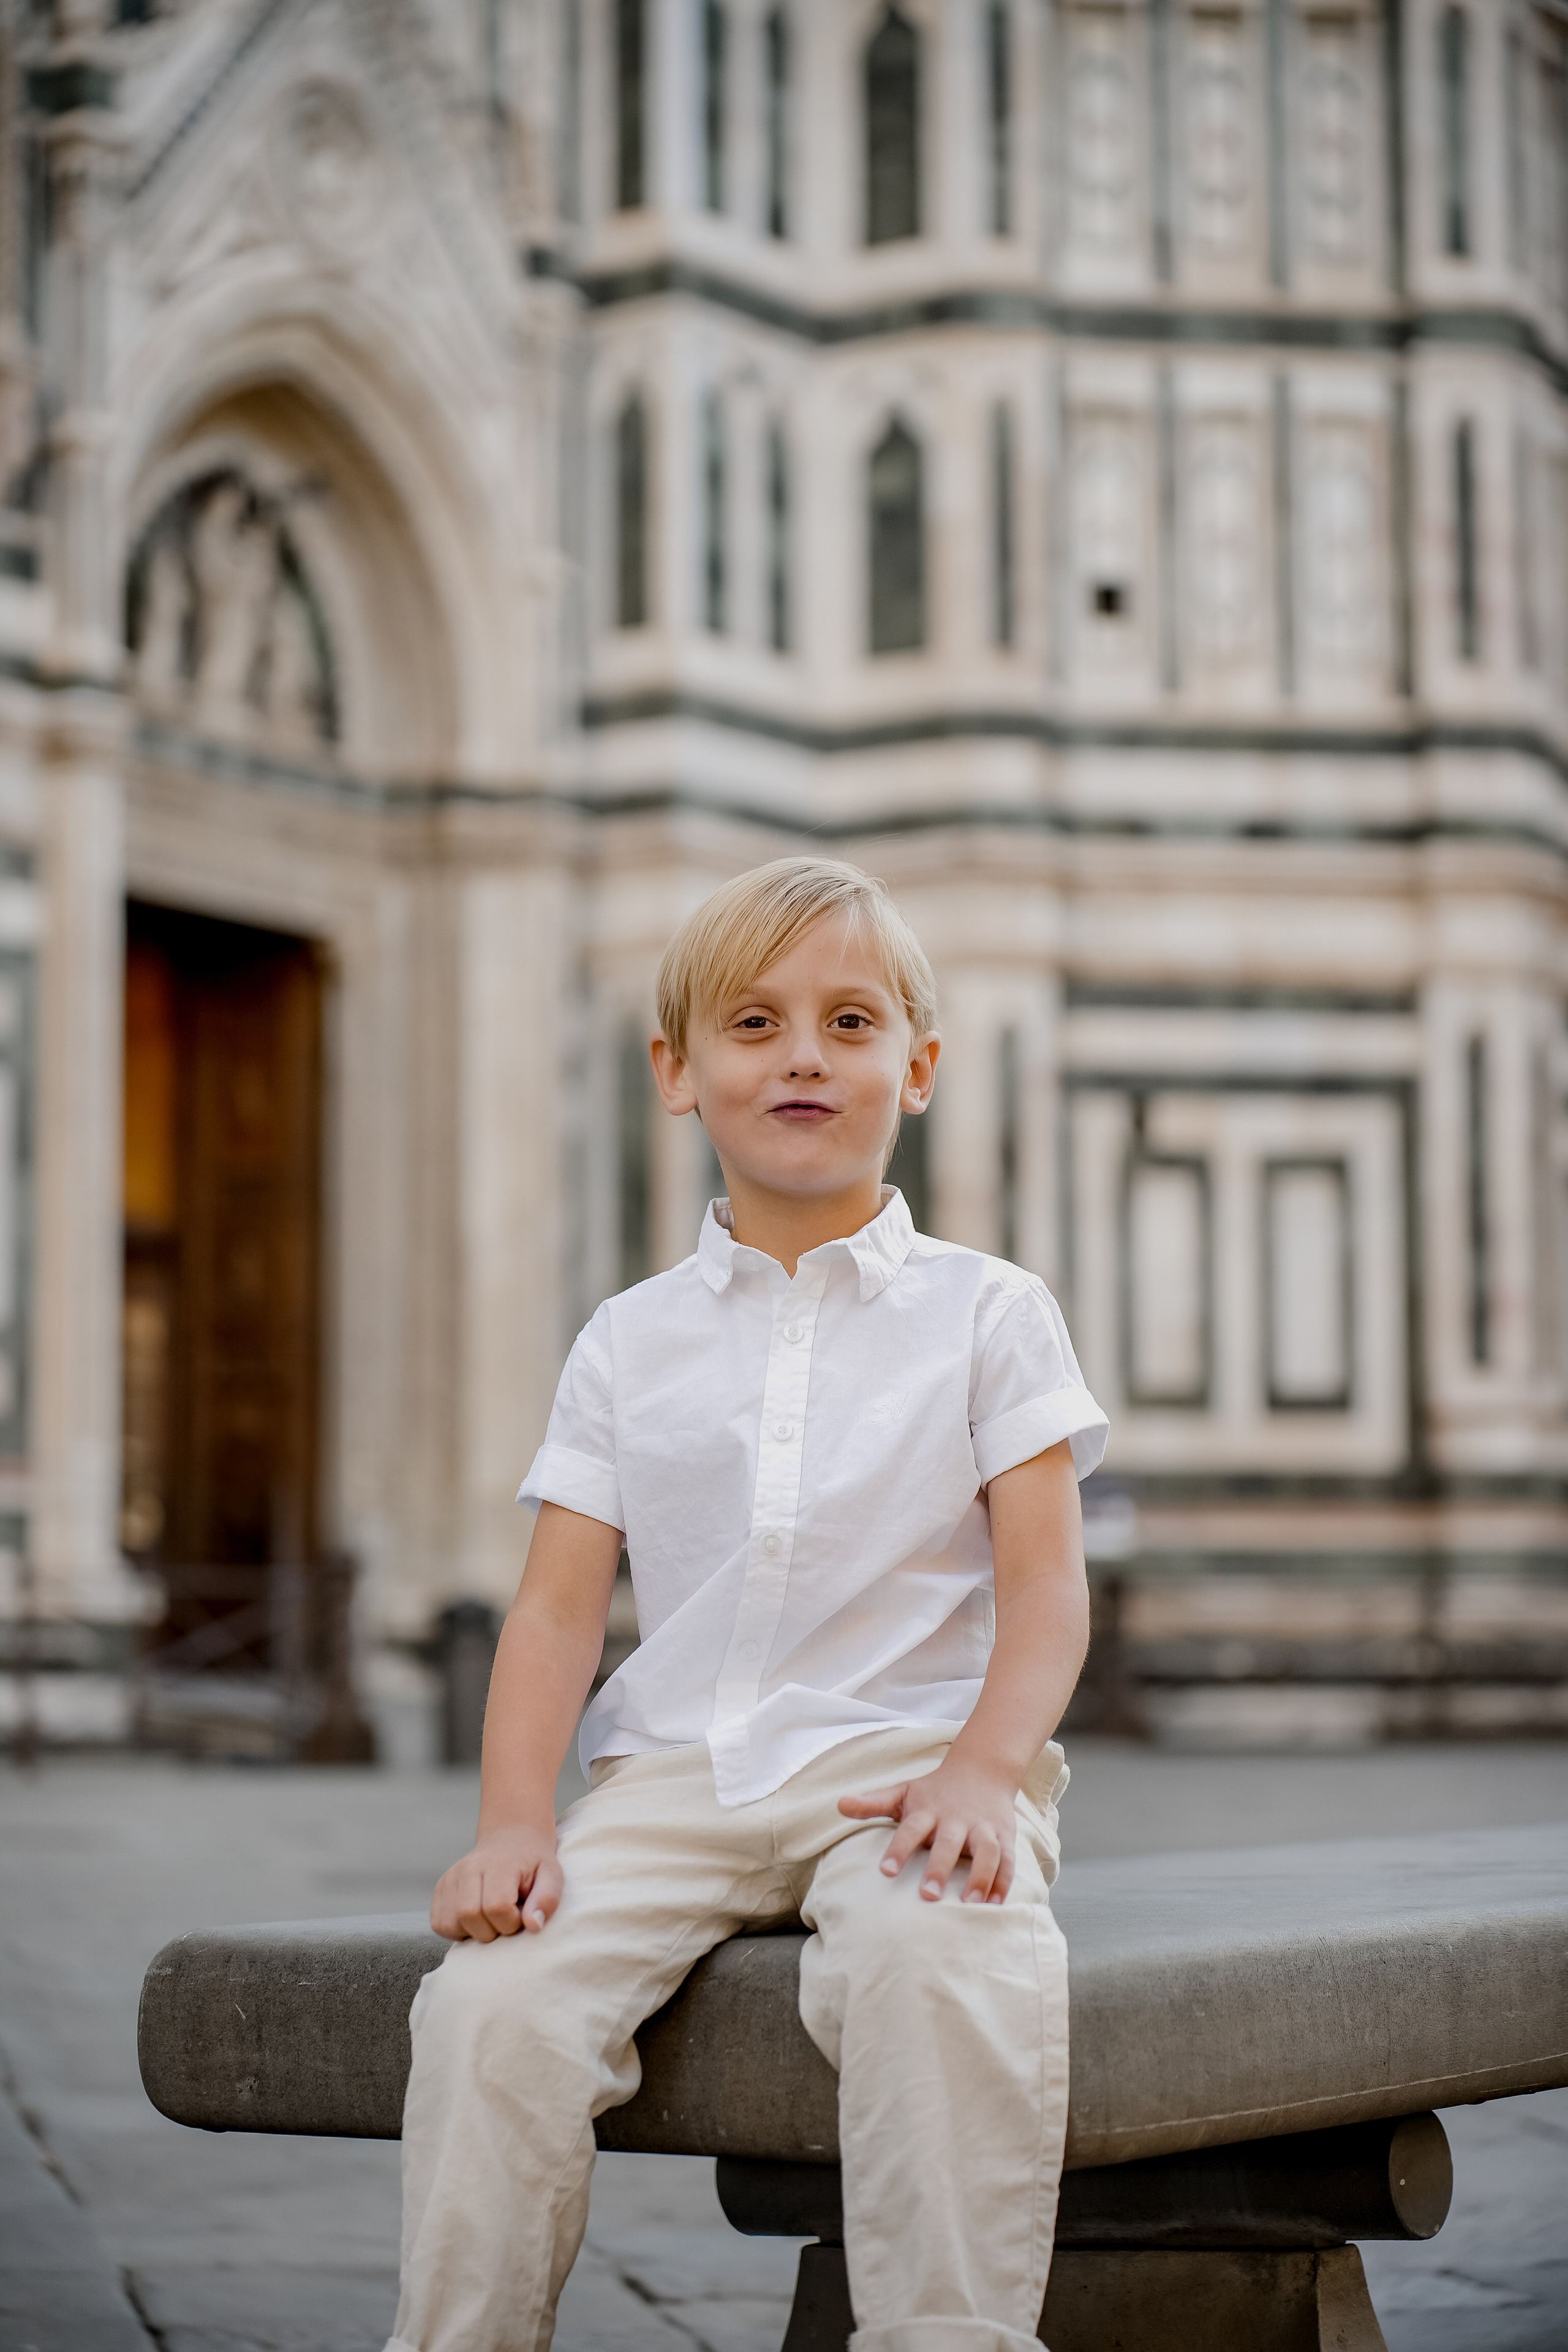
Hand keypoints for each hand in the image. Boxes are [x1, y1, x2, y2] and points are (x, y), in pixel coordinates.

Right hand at [430, 1823, 562, 1941]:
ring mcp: (451, 1877)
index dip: (511, 1922)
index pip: (496, 1907)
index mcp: (499, 1864)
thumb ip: (547, 1899)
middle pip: (469, 1916)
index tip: (519, 1914)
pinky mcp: (441, 1888)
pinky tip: (475, 1919)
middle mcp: (468, 1868)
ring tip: (491, 1918)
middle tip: (505, 1918)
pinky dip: (457, 1929)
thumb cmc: (533, 1863)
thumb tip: (532, 1925)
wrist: (511, 1839)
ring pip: (451, 1923)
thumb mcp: (552, 1875)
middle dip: (491, 1930)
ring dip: (473, 1932)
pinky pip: (439, 1923)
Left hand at [838, 1755, 1017, 1904]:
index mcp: (928, 1809)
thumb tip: (838, 1805)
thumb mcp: (903, 1792)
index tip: (885, 1871)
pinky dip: (1004, 1882)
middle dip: (939, 1868)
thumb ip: (873, 1802)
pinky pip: (1008, 1860)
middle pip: (948, 1842)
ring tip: (969, 1905)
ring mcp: (983, 1827)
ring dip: (980, 1877)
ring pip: (986, 1851)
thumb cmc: (934, 1790)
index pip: (911, 1828)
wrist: (982, 1769)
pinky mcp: (1004, 1836)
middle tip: (927, 1897)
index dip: (898, 1848)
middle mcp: (956, 1818)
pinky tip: (996, 1904)